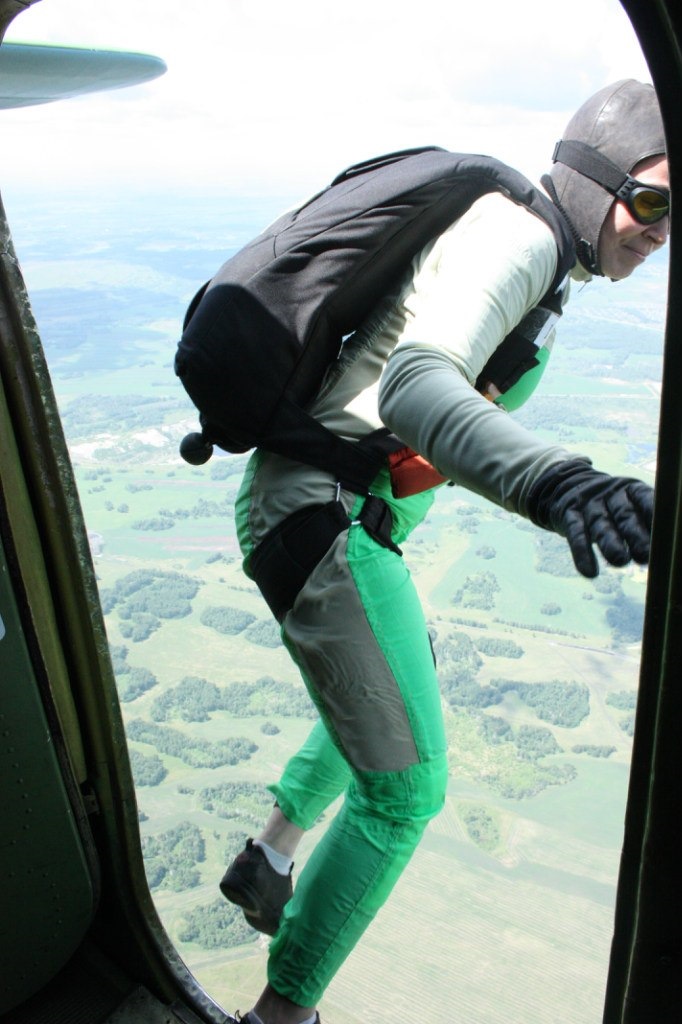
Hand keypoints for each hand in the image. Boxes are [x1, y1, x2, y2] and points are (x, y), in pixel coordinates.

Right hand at [526, 459, 653, 577]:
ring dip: (610, 543)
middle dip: (635, 534)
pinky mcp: (569, 514)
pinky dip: (582, 552)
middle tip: (645, 555)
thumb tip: (666, 547)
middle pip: (624, 514)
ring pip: (600, 524)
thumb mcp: (625, 503)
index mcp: (629, 489)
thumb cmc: (608, 505)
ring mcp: (588, 504)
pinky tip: (589, 572)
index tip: (662, 530)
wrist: (565, 487)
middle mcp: (609, 494)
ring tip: (620, 562)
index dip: (652, 511)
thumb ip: (644, 521)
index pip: (643, 497)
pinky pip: (576, 533)